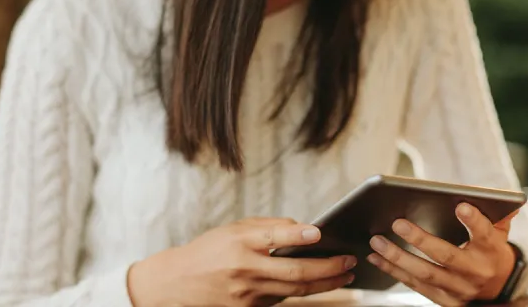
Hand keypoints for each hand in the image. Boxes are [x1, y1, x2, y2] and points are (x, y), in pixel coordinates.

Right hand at [127, 217, 356, 306]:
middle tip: (349, 261)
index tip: (320, 233)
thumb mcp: (235, 228)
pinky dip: (303, 292)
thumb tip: (303, 229)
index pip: (275, 237)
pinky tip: (319, 285)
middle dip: (328, 268)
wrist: (178, 281)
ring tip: (345, 275)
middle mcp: (245, 269)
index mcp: (241, 242)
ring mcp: (248, 294)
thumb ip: (269, 228)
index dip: (299, 236)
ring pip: (295, 291)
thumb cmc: (209, 250)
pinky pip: (282, 300)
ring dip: (324, 284)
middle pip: (295, 273)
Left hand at [366, 204, 519, 306]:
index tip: (461, 206)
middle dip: (420, 240)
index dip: (474, 221)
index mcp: (491, 250)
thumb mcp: (500, 231)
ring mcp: (459, 289)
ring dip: (398, 258)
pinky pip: (416, 286)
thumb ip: (498, 213)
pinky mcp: (445, 300)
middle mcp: (475, 272)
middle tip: (397, 223)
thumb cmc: (491, 249)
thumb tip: (502, 198)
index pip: (485, 234)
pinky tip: (377, 258)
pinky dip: (394, 272)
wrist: (499, 288)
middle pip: (446, 256)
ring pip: (426, 273)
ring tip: (377, 241)